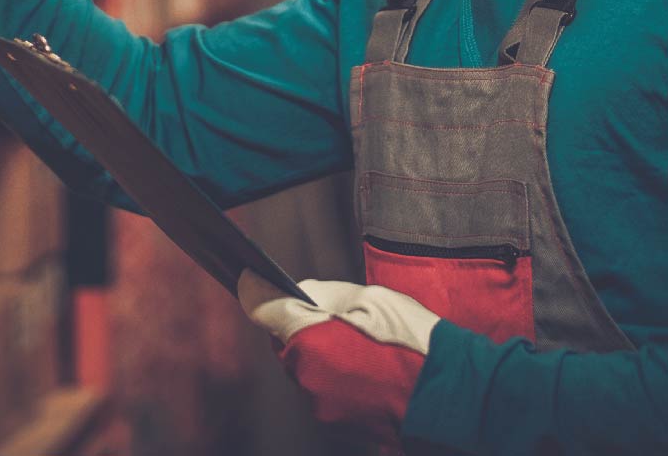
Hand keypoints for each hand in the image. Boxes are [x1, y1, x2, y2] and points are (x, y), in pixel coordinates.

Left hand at [238, 272, 439, 442]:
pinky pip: (328, 395)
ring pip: (307, 372)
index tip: (251, 280)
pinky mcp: (343, 428)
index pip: (263, 312)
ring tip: (359, 346)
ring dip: (320, 356)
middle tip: (332, 316)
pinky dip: (338, 380)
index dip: (257, 293)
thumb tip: (300, 293)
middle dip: (299, 328)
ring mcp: (324, 408)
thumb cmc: (414, 343)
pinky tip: (369, 371)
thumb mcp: (369, 299)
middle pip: (286, 345)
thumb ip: (325, 295)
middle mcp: (308, 379)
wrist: (456, 399)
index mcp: (309, 341)